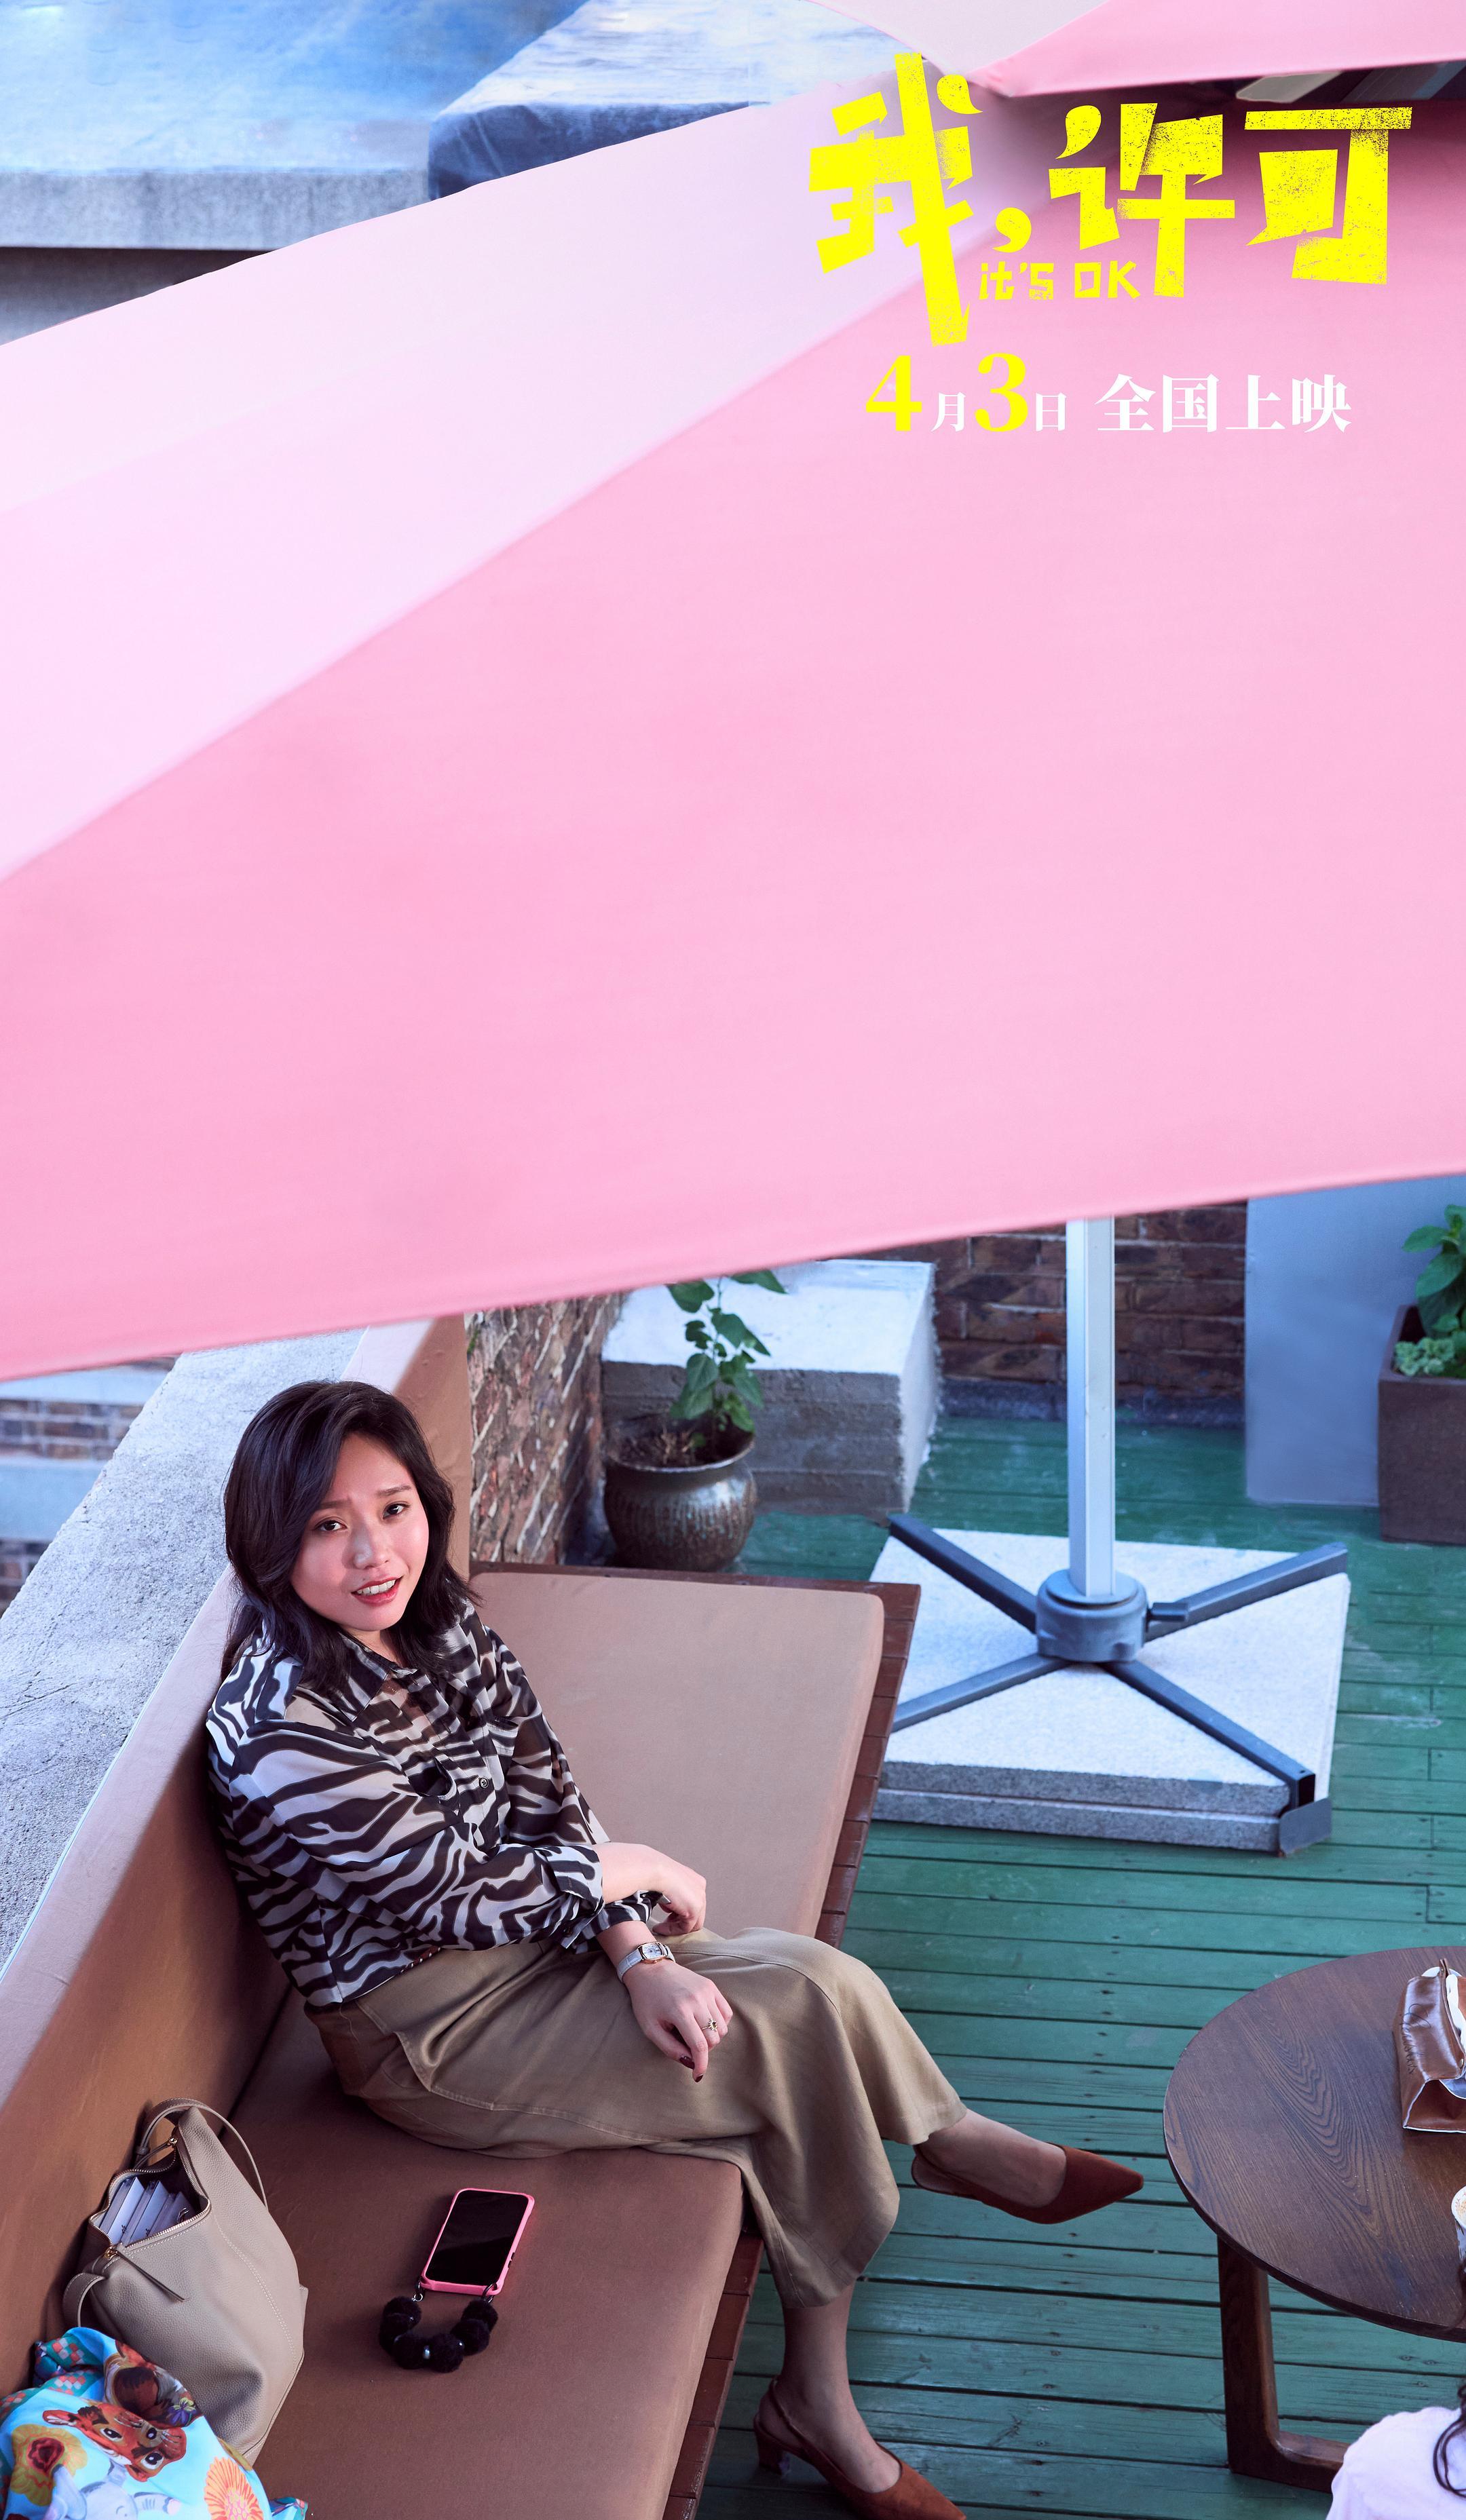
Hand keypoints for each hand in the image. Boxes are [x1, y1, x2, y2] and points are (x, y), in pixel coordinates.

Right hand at [598, 1842, 706, 1935]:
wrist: (652, 1870)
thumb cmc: (653, 1872)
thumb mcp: (665, 1881)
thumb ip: (671, 1891)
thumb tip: (666, 1902)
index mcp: (695, 1879)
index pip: (692, 1902)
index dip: (678, 1911)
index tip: (665, 1916)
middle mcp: (700, 1888)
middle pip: (694, 1913)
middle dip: (677, 1920)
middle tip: (663, 1924)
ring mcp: (699, 1899)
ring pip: (691, 1923)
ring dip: (674, 1927)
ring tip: (659, 1927)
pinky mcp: (694, 1910)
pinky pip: (685, 1928)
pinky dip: (671, 1930)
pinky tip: (658, 1927)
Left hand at [625, 1961, 731, 2081]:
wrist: (650, 1969)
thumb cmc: (647, 2001)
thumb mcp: (650, 2029)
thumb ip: (670, 2049)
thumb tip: (691, 2062)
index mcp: (679, 2011)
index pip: (699, 2046)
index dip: (701, 2065)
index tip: (698, 2076)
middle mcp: (697, 2000)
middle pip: (713, 2039)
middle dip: (703, 2050)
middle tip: (687, 2044)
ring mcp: (706, 1991)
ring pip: (722, 2028)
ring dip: (711, 2037)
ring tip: (693, 2031)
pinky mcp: (711, 1986)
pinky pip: (726, 2013)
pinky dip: (719, 2023)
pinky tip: (704, 2022)